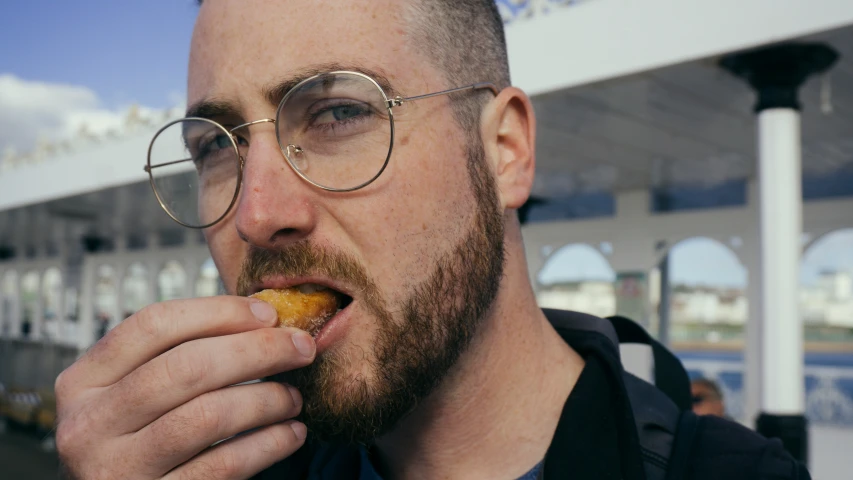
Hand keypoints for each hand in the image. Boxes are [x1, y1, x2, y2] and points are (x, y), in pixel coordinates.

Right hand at [55, 296, 315, 479]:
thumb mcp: (134, 396)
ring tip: (293, 397)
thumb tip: (261, 319)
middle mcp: (88, 425)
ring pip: (207, 416)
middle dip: (256, 350)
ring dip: (266, 400)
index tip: (268, 313)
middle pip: (185, 367)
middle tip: (300, 348)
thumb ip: (177, 358)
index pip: (152, 325)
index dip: (217, 311)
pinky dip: (268, 444)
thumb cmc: (141, 443)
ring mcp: (115, 469)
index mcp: (83, 382)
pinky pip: (223, 465)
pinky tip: (291, 433)